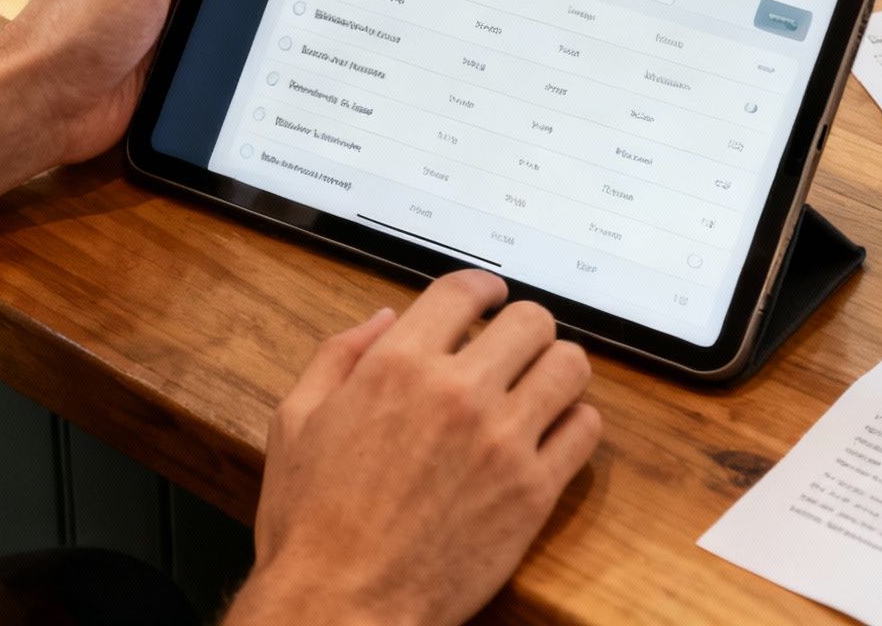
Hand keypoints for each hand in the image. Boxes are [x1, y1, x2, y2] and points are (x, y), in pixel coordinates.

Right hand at [225, 271, 601, 625]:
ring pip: (569, 366)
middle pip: (529, 320)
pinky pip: (585, 430)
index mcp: (397, 367)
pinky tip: (550, 433)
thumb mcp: (296, 421)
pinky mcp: (534, 492)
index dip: (482, 286)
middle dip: (520, 327)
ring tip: (538, 385)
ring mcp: (503, 442)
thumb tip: (383, 320)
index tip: (490, 295)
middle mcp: (458, 393)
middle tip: (513, 346)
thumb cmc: (311, 524)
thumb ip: (339, 356)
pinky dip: (574, 422)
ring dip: (555, 367)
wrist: (340, 605)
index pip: (464, 291)